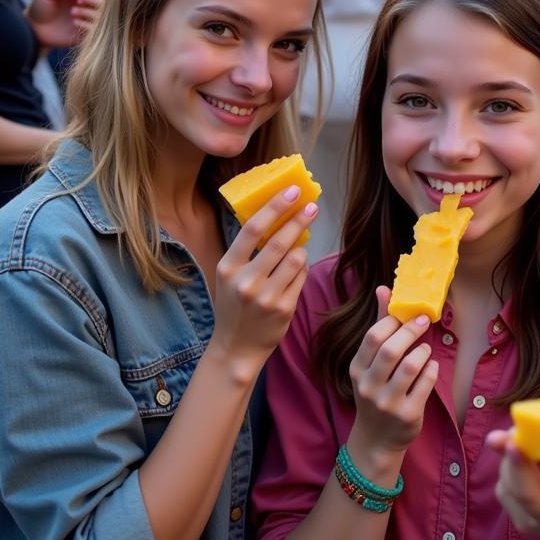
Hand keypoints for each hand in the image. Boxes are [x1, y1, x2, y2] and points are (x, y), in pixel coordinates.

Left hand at [27, 0, 104, 48]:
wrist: (33, 30)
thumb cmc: (39, 9)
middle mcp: (86, 7)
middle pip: (104, 2)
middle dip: (94, 0)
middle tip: (79, 1)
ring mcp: (86, 21)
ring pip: (102, 17)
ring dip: (89, 13)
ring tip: (72, 13)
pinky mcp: (84, 34)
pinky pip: (95, 31)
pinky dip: (87, 25)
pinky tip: (75, 23)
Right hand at [209, 185, 317, 375]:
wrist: (236, 348)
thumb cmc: (234, 306)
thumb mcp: (230, 277)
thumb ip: (247, 252)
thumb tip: (275, 217)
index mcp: (228, 267)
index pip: (252, 229)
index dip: (275, 207)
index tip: (292, 191)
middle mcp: (246, 281)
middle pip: (279, 241)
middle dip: (299, 219)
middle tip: (312, 206)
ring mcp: (266, 296)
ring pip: (296, 258)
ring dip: (301, 248)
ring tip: (298, 246)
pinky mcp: (284, 308)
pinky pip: (301, 277)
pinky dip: (302, 267)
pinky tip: (297, 267)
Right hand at [345, 289, 438, 477]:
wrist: (376, 439)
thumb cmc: (376, 392)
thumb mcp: (369, 363)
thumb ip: (379, 324)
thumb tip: (384, 288)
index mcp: (356, 369)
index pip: (373, 337)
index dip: (392, 321)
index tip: (407, 314)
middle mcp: (368, 386)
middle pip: (391, 350)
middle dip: (411, 331)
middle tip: (424, 321)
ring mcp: (387, 403)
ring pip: (411, 366)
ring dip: (423, 351)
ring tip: (425, 349)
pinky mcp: (407, 415)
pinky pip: (425, 384)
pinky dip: (432, 370)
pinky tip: (430, 367)